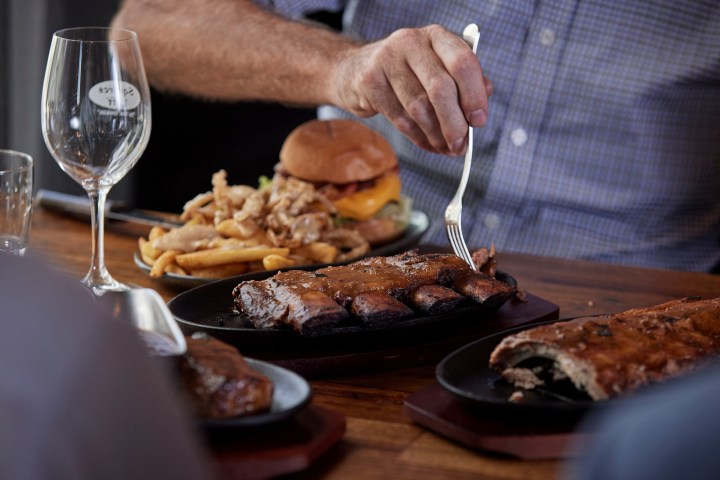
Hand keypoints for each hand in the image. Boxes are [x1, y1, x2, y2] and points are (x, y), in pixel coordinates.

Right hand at [331, 24, 491, 155]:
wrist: (355, 70)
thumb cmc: (406, 73)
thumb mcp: (437, 69)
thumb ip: (462, 82)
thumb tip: (483, 102)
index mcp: (436, 36)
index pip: (462, 62)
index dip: (474, 95)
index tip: (479, 121)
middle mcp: (411, 42)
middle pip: (440, 88)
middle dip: (454, 123)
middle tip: (461, 145)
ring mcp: (386, 60)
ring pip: (419, 107)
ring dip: (436, 135)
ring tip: (446, 148)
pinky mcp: (369, 82)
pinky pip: (400, 118)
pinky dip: (418, 137)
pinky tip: (427, 144)